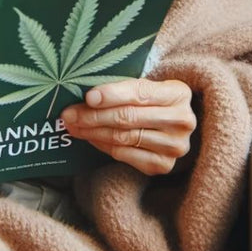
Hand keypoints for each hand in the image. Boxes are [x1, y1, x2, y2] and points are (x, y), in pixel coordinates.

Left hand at [60, 78, 194, 174]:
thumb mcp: (145, 85)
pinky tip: (89, 136)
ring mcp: (174, 146)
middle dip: (93, 116)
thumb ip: (122, 87)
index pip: (139, 93)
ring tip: (73, 125)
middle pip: (128, 118)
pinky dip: (102, 145)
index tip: (88, 97)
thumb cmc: (150, 100)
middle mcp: (182, 120)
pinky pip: (123, 154)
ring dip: (92, 131)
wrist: (169, 124)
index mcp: (178, 93)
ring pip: (123, 138)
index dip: (111, 95)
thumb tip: (85, 96)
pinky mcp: (163, 165)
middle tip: (69, 114)